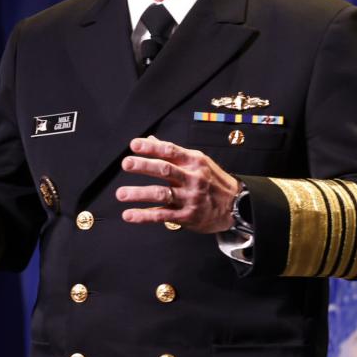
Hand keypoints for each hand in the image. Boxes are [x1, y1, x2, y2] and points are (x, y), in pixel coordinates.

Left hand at [115, 135, 240, 232]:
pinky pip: (163, 215)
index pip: (170, 151)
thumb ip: (172, 153)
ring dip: (139, 194)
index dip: (151, 148)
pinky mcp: (188, 216)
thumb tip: (150, 140)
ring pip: (162, 194)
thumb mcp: (197, 162)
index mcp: (194, 161)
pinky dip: (144, 216)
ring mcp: (191, 198)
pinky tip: (129, 215)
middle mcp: (193, 178)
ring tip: (121, 194)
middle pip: (165, 170)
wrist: (236, 206)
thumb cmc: (212, 180)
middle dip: (144, 166)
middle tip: (126, 164)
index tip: (133, 145)